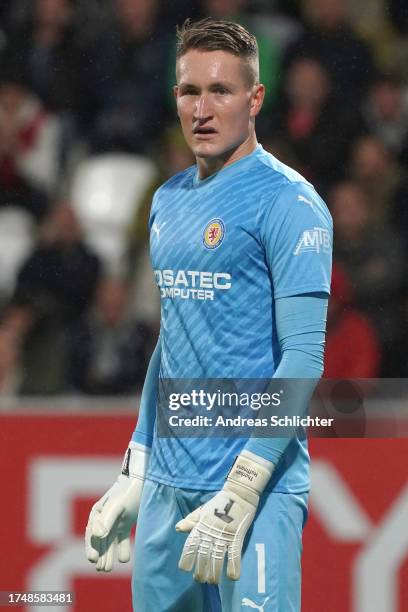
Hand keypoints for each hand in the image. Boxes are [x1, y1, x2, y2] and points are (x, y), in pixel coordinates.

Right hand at [85, 442, 149, 571]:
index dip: (91, 546)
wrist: (145, 482)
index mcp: (98, 512)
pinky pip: (121, 539)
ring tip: (107, 569)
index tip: (93, 559)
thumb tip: (97, 535)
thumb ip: (107, 520)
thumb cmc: (128, 492)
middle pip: (99, 540)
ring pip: (109, 542)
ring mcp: (115, 521)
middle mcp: (104, 518)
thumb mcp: (117, 505)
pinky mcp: (125, 523)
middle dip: (99, 554)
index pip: (92, 533)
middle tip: (102, 568)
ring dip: (108, 554)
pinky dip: (121, 549)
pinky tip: (123, 559)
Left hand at [176, 451, 273, 583]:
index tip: (185, 569)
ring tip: (213, 582)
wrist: (239, 494)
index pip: (190, 545)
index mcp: (200, 526)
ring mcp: (224, 535)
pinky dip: (233, 567)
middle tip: (201, 580)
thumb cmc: (220, 503)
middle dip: (200, 571)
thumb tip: (178, 528)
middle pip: (202, 556)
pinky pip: (234, 555)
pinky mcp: (237, 536)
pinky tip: (232, 577)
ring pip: (217, 559)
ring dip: (214, 573)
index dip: (186, 559)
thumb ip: (191, 521)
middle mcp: (210, 532)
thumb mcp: (202, 511)